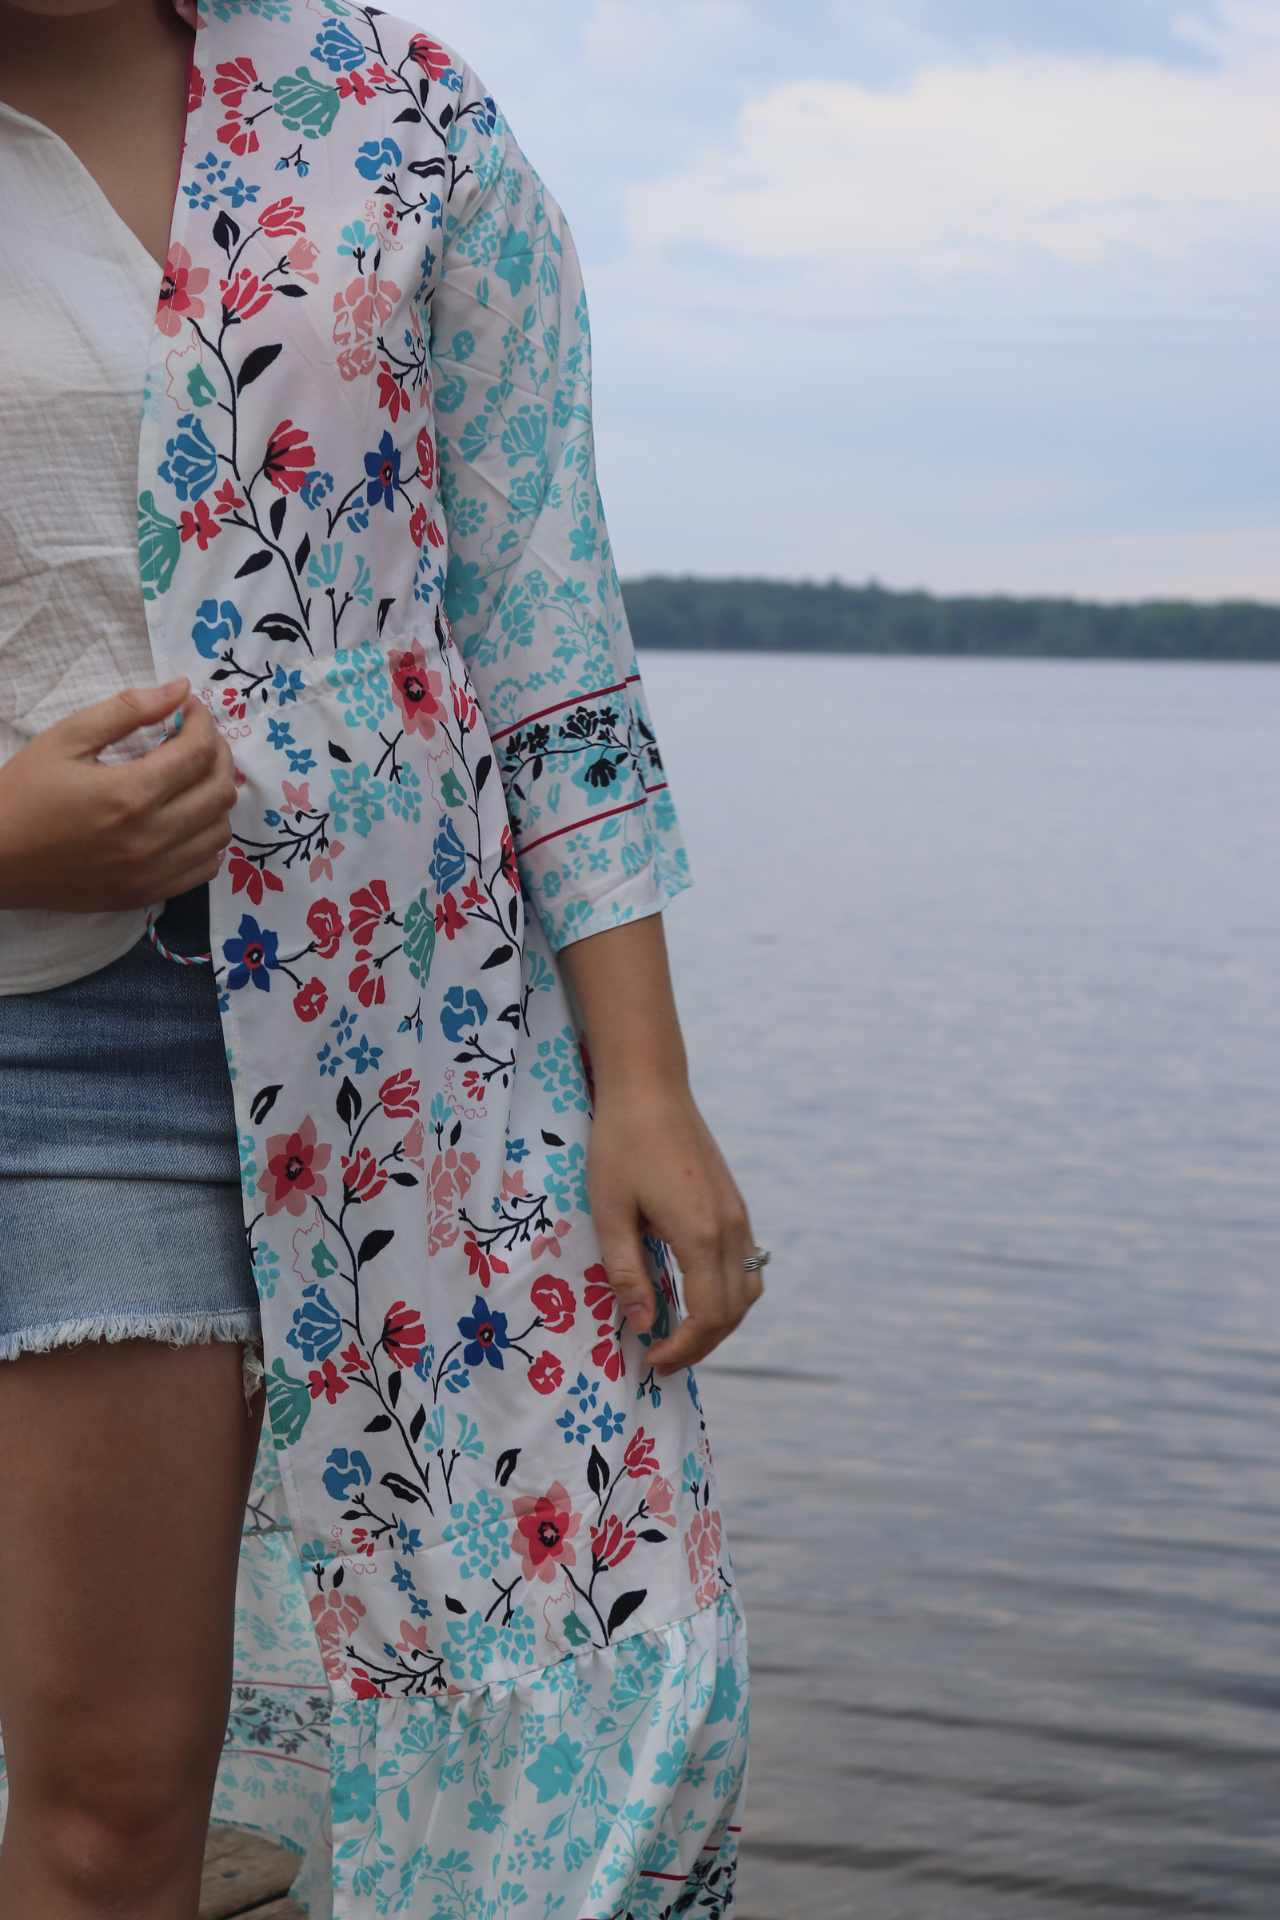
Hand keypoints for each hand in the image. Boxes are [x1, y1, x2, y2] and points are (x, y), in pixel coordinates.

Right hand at [0, 681, 238, 912]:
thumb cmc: (23, 796)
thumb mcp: (65, 739)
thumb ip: (126, 710)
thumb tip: (179, 689)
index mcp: (129, 794)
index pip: (198, 751)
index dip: (203, 721)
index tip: (190, 710)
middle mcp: (150, 837)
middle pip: (220, 791)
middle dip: (217, 753)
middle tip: (196, 738)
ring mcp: (152, 872)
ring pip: (220, 832)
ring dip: (215, 797)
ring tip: (191, 778)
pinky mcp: (147, 894)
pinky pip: (204, 868)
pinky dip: (205, 840)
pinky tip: (184, 820)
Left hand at [587, 1082, 761, 1374]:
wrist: (650, 1088)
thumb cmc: (620, 1145)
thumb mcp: (610, 1213)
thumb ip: (627, 1273)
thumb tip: (642, 1323)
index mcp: (700, 1234)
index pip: (707, 1316)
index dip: (683, 1348)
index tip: (650, 1359)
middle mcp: (731, 1228)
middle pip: (733, 1311)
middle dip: (701, 1345)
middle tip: (661, 1359)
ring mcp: (738, 1215)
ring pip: (748, 1290)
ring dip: (720, 1322)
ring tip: (681, 1334)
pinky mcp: (735, 1204)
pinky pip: (746, 1264)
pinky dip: (728, 1293)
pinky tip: (695, 1295)